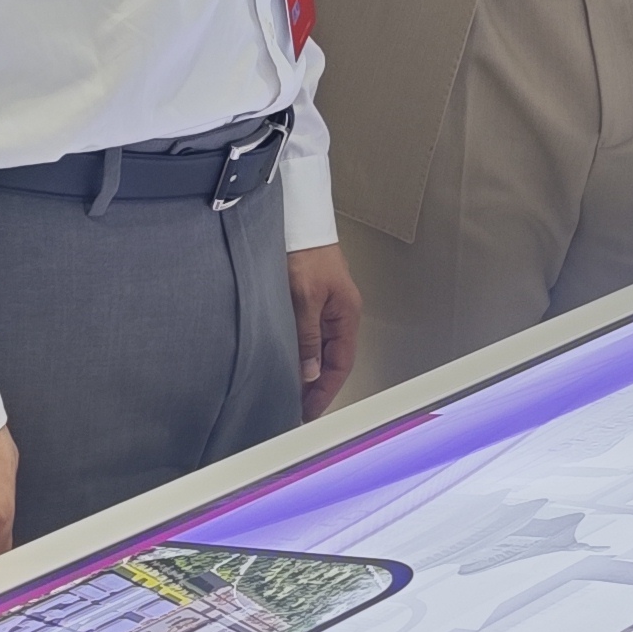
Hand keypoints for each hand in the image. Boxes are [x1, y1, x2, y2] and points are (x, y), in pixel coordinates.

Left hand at [287, 242, 361, 416]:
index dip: (325, 390)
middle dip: (316, 386)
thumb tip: (309, 371)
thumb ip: (307, 336)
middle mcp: (339, 314)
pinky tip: (286, 362)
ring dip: (306, 371)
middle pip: (331, 359)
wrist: (298, 220)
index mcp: (346, 314)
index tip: (310, 411)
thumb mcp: (305, 298)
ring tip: (289, 391)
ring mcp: (325, 307)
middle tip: (297, 409)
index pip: (340, 363)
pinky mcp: (310, 299)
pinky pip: (308, 335)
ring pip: (318, 348)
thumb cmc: (306, 251)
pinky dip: (300, 353)